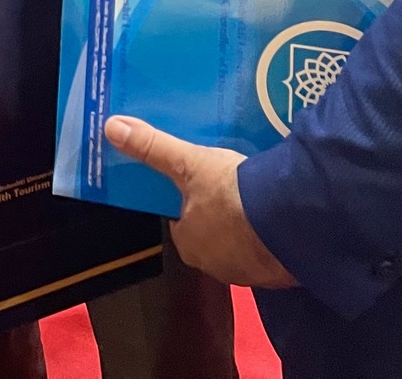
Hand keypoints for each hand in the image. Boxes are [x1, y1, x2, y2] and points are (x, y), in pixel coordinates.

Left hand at [104, 116, 294, 287]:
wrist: (291, 222)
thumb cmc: (231, 196)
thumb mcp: (188, 163)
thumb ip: (152, 147)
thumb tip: (111, 127)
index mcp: (188, 244)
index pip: (182, 221)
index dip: (191, 202)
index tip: (204, 184)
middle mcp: (214, 266)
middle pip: (212, 234)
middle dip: (221, 215)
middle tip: (233, 186)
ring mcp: (249, 273)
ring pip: (242, 245)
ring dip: (249, 227)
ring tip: (258, 197)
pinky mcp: (279, 274)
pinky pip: (270, 251)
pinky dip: (272, 236)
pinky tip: (279, 215)